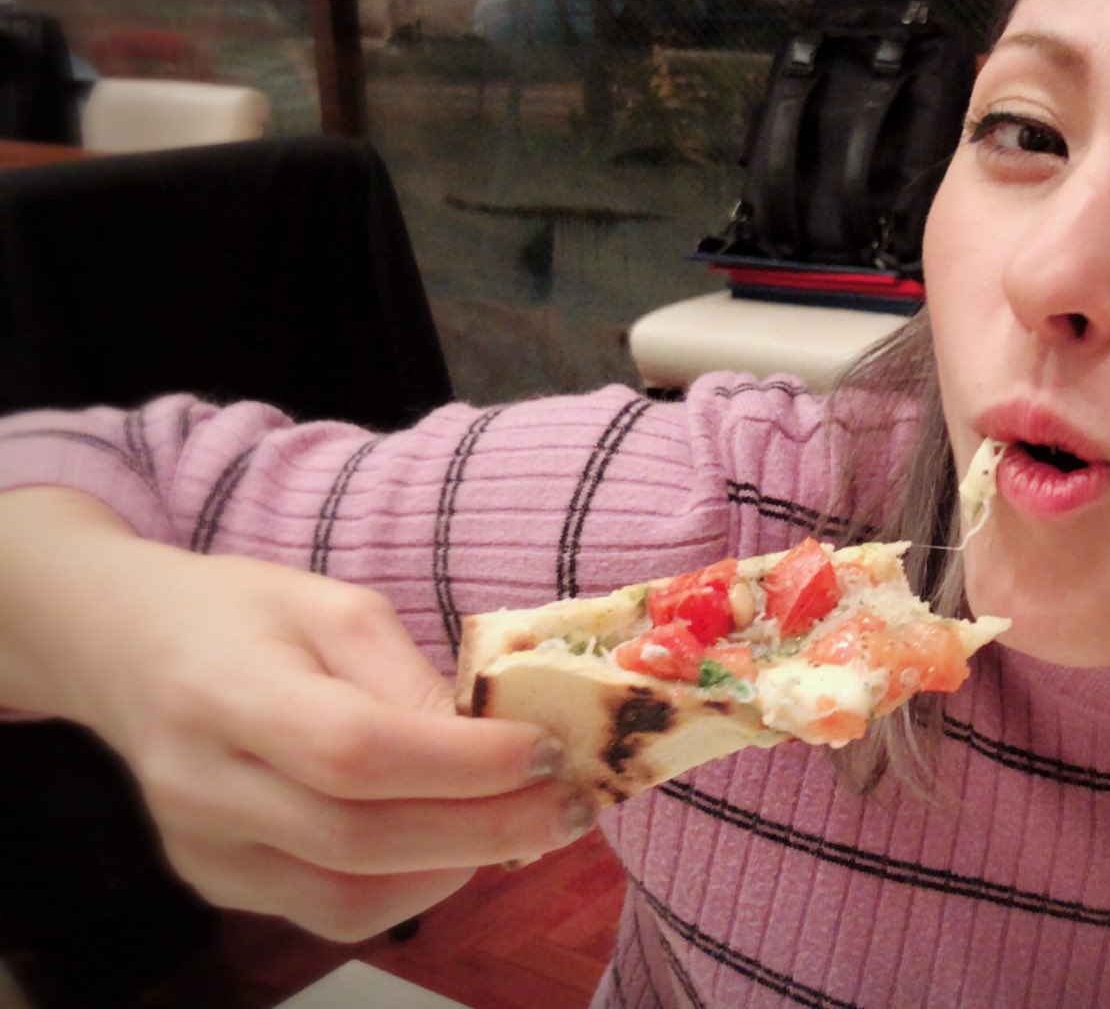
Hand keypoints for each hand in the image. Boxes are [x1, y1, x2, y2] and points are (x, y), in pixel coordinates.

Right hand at [0, 488, 593, 940]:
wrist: (128, 652)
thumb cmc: (245, 616)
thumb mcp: (334, 606)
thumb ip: (410, 676)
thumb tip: (498, 743)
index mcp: (224, 691)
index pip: (354, 750)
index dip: (462, 763)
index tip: (548, 750)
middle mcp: (200, 784)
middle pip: (358, 837)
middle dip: (485, 827)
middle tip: (571, 804)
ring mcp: (201, 848)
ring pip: (347, 897)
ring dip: (457, 866)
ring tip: (523, 822)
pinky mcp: (216, 883)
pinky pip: (329, 912)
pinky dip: (411, 889)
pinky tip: (455, 846)